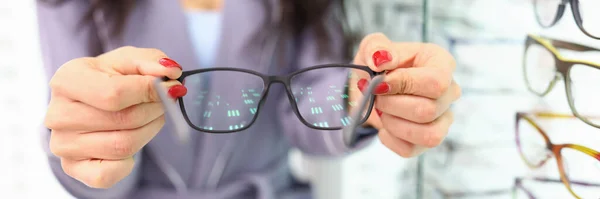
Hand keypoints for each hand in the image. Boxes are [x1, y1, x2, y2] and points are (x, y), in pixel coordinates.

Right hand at [44, 46, 187, 187]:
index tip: (171, 88)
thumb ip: (151, 61)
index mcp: (67, 80)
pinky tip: (130, 141)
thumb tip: (171, 72)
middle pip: (124, 120)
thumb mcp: (129, 61)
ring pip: (123, 146)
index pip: (114, 93)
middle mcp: (58, 114)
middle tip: (164, 103)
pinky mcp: (73, 168)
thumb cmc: (109, 79)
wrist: (89, 104)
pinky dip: (128, 162)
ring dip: (149, 131)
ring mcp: (62, 144)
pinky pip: (109, 174)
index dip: (151, 92)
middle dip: (155, 110)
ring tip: (151, 118)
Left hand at [351, 33, 460, 157]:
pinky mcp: (430, 139)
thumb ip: (376, 47)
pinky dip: (390, 138)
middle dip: (392, 105)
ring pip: (427, 134)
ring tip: (381, 110)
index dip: (404, 85)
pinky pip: (412, 149)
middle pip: (428, 110)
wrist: (370, 88)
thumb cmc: (378, 65)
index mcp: (441, 63)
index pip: (436, 81)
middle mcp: (449, 91)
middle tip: (376, 96)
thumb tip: (381, 59)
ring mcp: (443, 118)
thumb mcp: (373, 47)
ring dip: (393, 123)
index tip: (380, 83)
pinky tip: (384, 125)